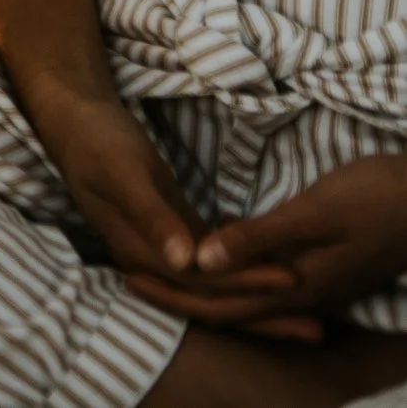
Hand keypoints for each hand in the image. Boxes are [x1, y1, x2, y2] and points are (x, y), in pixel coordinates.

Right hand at [18, 77, 318, 342]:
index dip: (245, 283)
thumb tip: (183, 263)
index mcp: (137, 251)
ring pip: (216, 280)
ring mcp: (162, 245)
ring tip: (304, 307)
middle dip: (260, 310)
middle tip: (315, 326)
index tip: (289, 281)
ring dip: (256, 294)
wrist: (76, 118)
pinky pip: (212, 260)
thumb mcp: (124, 173)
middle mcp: (151, 258)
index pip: (200, 282)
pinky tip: (272, 270)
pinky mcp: (173, 228)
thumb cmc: (97, 142)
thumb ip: (152, 217)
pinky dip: (242, 268)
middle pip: (212, 295)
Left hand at [123, 156, 406, 340]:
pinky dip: (231, 268)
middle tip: (130, 272)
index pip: (219, 305)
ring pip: (243, 291)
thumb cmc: (375, 198)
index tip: (128, 275)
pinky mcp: (316, 261)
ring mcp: (311, 279)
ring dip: (203, 283)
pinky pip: (261, 274)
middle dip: (178, 293)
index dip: (172, 294)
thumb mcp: (314, 214)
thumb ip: (258, 238)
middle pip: (226, 304)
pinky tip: (214, 251)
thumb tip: (200, 261)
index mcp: (293, 285)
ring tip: (163, 265)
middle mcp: (299, 291)